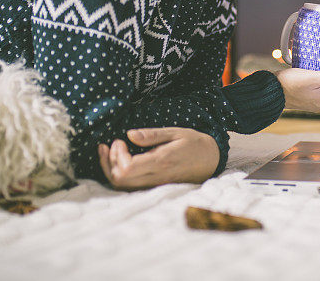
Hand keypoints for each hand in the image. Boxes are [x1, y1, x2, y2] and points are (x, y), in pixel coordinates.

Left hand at [97, 127, 219, 190]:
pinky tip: (117, 161)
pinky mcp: (153, 187)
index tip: (120, 140)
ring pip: (122, 186)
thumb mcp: (176, 132)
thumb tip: (130, 134)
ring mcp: (154, 185)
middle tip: (115, 143)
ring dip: (110, 168)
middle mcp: (155, 177)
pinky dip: (118, 175)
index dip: (117, 155)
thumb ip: (152, 135)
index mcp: (161, 162)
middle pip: (119, 179)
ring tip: (109, 151)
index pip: (127, 168)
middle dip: (110, 161)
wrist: (210, 161)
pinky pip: (129, 187)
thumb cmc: (194, 143)